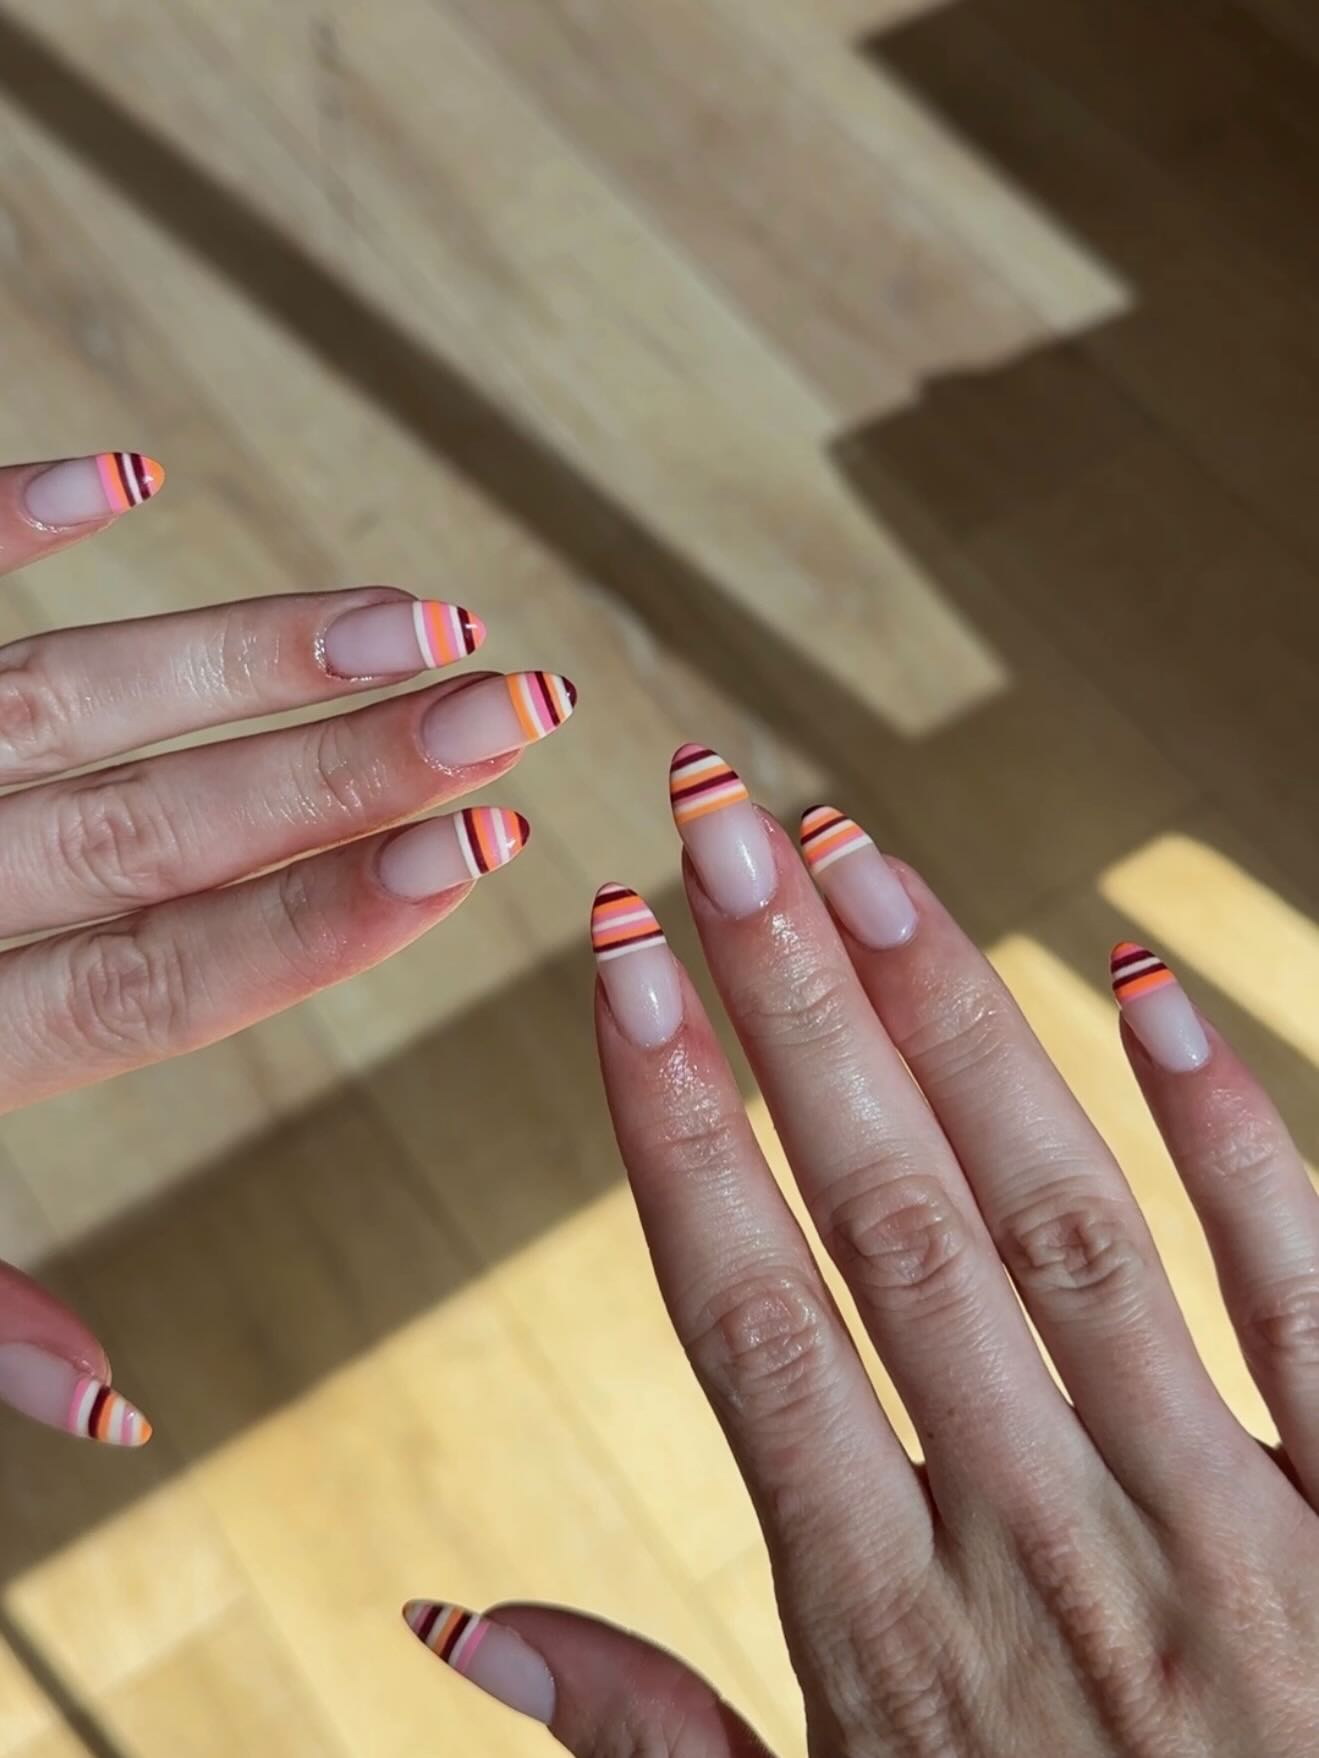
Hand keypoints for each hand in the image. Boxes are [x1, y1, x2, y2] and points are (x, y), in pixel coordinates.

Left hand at [0, 452, 575, 1445]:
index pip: (171, 975)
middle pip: (160, 831)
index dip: (335, 916)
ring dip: (249, 652)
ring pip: (68, 701)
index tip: (486, 855)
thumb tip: (131, 1408)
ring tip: (412, 614)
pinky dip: (4, 528)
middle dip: (354, 772)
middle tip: (515, 706)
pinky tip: (129, 478)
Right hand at [405, 747, 1318, 1753]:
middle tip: (717, 828)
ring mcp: (1222, 1530)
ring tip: (861, 859)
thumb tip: (452, 1620)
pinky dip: (1228, 1133)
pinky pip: (1309, 1301)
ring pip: (1062, 1227)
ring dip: (952, 1027)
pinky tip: (1138, 978)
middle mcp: (1044, 1554)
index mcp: (892, 1644)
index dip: (671, 1123)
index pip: (747, 1318)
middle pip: (888, 1226)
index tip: (616, 962)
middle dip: (788, 1008)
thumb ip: (651, 1744)